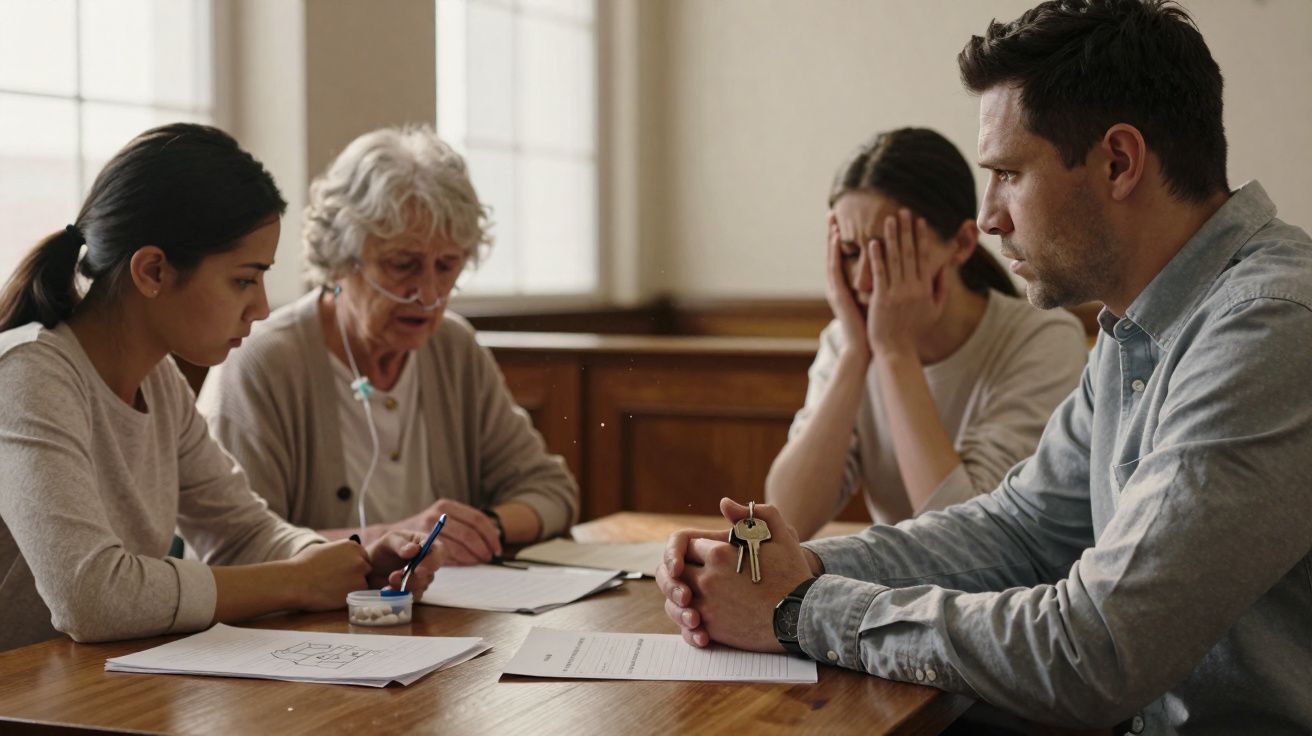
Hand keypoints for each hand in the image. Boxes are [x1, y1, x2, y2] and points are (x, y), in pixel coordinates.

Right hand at [288, 539, 370, 610]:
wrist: (295, 582)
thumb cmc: (304, 564)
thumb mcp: (324, 548)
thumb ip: (339, 551)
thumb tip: (344, 554)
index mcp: (353, 546)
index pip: (363, 557)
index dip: (353, 565)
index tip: (342, 571)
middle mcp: (360, 560)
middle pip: (366, 570)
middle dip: (356, 575)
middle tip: (338, 581)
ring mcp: (360, 577)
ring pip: (362, 584)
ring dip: (352, 587)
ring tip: (333, 588)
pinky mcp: (355, 593)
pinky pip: (357, 596)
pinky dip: (348, 597)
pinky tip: (333, 595)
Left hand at [365, 530, 442, 597]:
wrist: (370, 566)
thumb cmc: (383, 549)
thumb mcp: (389, 540)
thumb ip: (400, 544)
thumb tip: (414, 550)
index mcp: (425, 544)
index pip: (439, 551)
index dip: (433, 561)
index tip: (419, 570)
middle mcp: (427, 562)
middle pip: (430, 573)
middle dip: (413, 578)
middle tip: (393, 577)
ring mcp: (421, 578)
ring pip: (422, 587)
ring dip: (405, 586)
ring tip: (388, 581)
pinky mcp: (413, 591)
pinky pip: (413, 596)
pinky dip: (400, 596)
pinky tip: (387, 590)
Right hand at [400, 499, 500, 564]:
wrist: (392, 539)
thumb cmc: (425, 531)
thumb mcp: (441, 519)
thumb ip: (463, 525)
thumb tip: (493, 537)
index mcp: (447, 506)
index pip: (477, 519)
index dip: (490, 535)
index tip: (497, 548)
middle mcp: (437, 515)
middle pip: (469, 534)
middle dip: (482, 549)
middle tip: (489, 557)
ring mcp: (428, 528)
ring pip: (459, 546)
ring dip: (471, 557)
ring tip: (479, 560)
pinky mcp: (419, 544)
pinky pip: (446, 556)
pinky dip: (458, 561)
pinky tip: (464, 563)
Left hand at [656, 498, 816, 651]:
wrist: (803, 616)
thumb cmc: (792, 574)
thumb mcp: (779, 535)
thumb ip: (753, 514)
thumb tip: (725, 503)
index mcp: (719, 553)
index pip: (688, 545)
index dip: (695, 549)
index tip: (705, 555)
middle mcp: (708, 579)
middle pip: (677, 570)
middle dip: (681, 570)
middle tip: (692, 574)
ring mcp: (708, 606)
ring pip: (677, 597)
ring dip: (682, 595)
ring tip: (695, 595)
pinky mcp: (712, 629)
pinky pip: (686, 622)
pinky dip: (688, 619)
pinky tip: (699, 617)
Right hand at [824, 212, 872, 362]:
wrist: (865, 347)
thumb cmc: (874, 328)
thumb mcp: (876, 301)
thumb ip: (878, 285)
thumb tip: (890, 271)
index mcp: (846, 286)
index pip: (843, 258)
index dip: (842, 240)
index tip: (844, 222)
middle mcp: (837, 285)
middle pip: (834, 254)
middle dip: (832, 233)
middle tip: (832, 213)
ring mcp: (835, 289)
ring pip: (832, 257)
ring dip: (831, 238)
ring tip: (832, 219)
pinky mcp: (838, 294)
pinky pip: (836, 268)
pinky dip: (835, 251)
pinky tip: (838, 237)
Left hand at [866, 210, 947, 358]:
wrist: (896, 349)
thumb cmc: (915, 330)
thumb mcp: (935, 310)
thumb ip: (941, 288)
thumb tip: (944, 266)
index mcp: (925, 288)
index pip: (923, 257)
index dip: (921, 237)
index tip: (919, 221)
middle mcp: (913, 287)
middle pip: (909, 253)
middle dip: (906, 230)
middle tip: (904, 211)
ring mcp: (897, 292)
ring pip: (894, 259)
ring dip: (892, 237)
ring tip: (889, 219)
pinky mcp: (882, 298)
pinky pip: (880, 273)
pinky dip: (877, 257)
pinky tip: (874, 243)